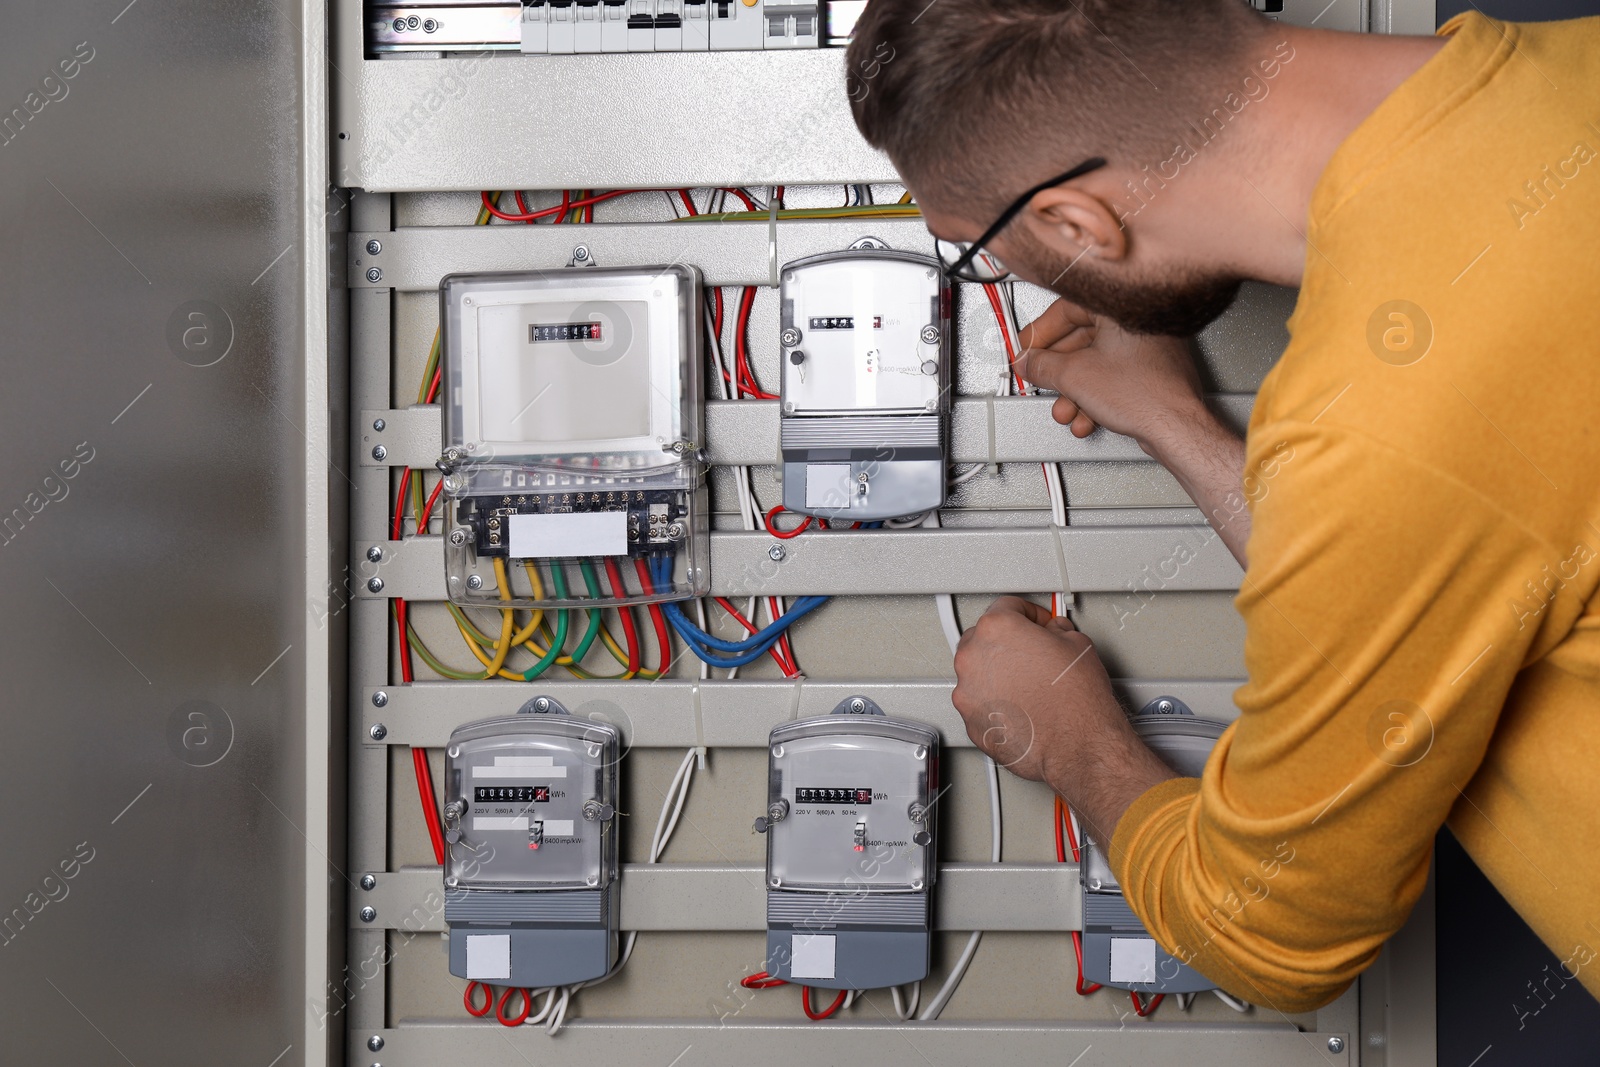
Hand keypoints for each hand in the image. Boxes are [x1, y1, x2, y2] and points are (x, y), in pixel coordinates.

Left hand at [951, 597, 1116, 783]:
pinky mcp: (970, 722)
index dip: (1028, 613)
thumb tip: (1054, 633)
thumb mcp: (1077, 644)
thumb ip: (1056, 630)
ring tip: (1029, 685)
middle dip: (1007, 643)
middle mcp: (973, 658)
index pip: (1007, 606)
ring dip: (998, 674)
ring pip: (977, 672)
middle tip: (1033, 653)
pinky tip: (1021, 706)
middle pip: (984, 637)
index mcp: (997, 629)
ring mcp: (967, 692)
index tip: (1036, 623)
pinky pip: (979, 703)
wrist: (1077, 746)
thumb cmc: (1077, 701)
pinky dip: (995, 702)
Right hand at [1017, 298, 1206, 452]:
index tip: (1028, 348)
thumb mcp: (1074, 377)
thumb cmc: (1146, 395)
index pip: (1067, 309)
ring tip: (1064, 407)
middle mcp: (1139, 322)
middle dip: (1057, 368)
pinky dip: (1095, 394)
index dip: (1041, 332)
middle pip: (1081, 339)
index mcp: (1121, 307)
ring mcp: (1149, 347)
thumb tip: (1028, 362)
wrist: (1176, 428)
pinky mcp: (1153, 371)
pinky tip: (1085, 414)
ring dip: (1074, 389)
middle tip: (1040, 378)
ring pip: (1098, 362)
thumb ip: (1042, 366)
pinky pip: (1114, 376)